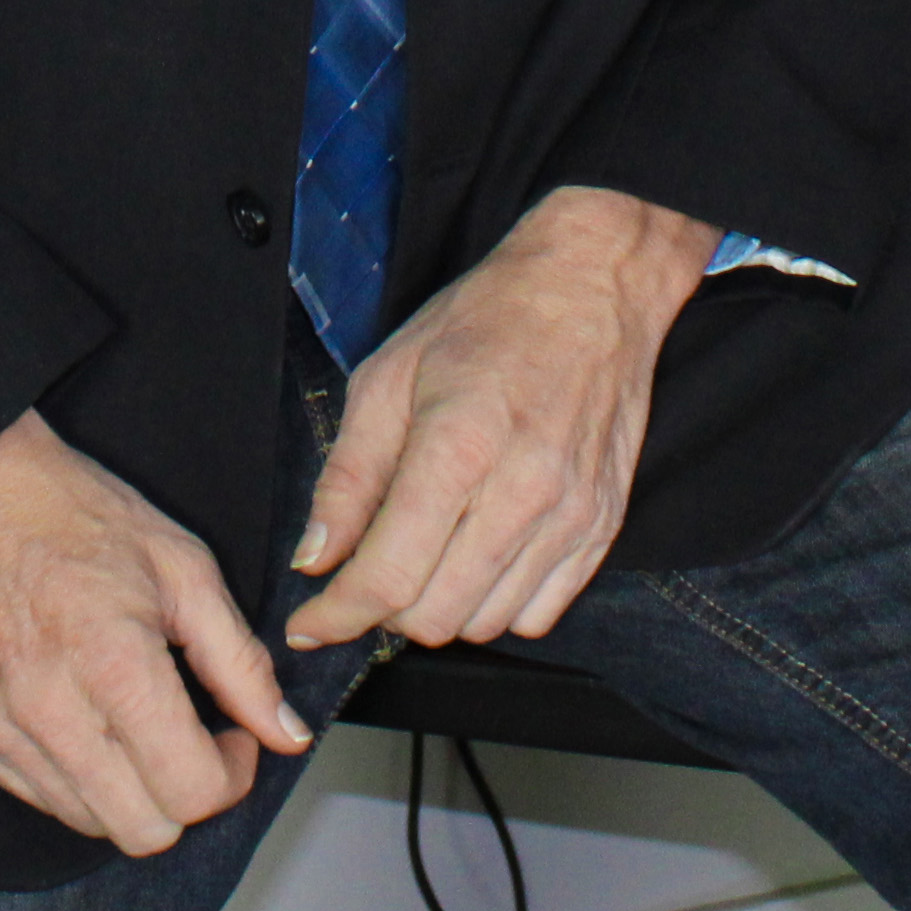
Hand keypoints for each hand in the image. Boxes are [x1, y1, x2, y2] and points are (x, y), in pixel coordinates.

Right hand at [0, 408, 312, 853]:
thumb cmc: (78, 512)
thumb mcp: (184, 567)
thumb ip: (241, 662)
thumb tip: (286, 731)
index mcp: (113, 664)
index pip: (190, 789)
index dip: (233, 773)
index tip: (236, 734)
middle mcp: (48, 711)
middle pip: (143, 829)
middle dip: (187, 793)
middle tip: (199, 736)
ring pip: (89, 823)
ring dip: (133, 789)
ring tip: (143, 720)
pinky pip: (37, 796)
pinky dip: (79, 777)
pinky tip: (92, 717)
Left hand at [286, 185, 718, 650]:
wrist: (594, 286)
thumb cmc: (489, 318)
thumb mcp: (390, 375)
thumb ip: (347, 477)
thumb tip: (314, 560)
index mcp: (458, 445)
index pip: (388, 578)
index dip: (336, 616)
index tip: (308, 623)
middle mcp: (522, 490)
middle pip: (433, 617)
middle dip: (384, 608)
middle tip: (372, 564)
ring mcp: (571, 513)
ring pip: (484, 625)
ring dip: (440, 606)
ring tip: (430, 551)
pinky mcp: (603, 524)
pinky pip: (538, 615)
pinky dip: (497, 603)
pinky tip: (480, 554)